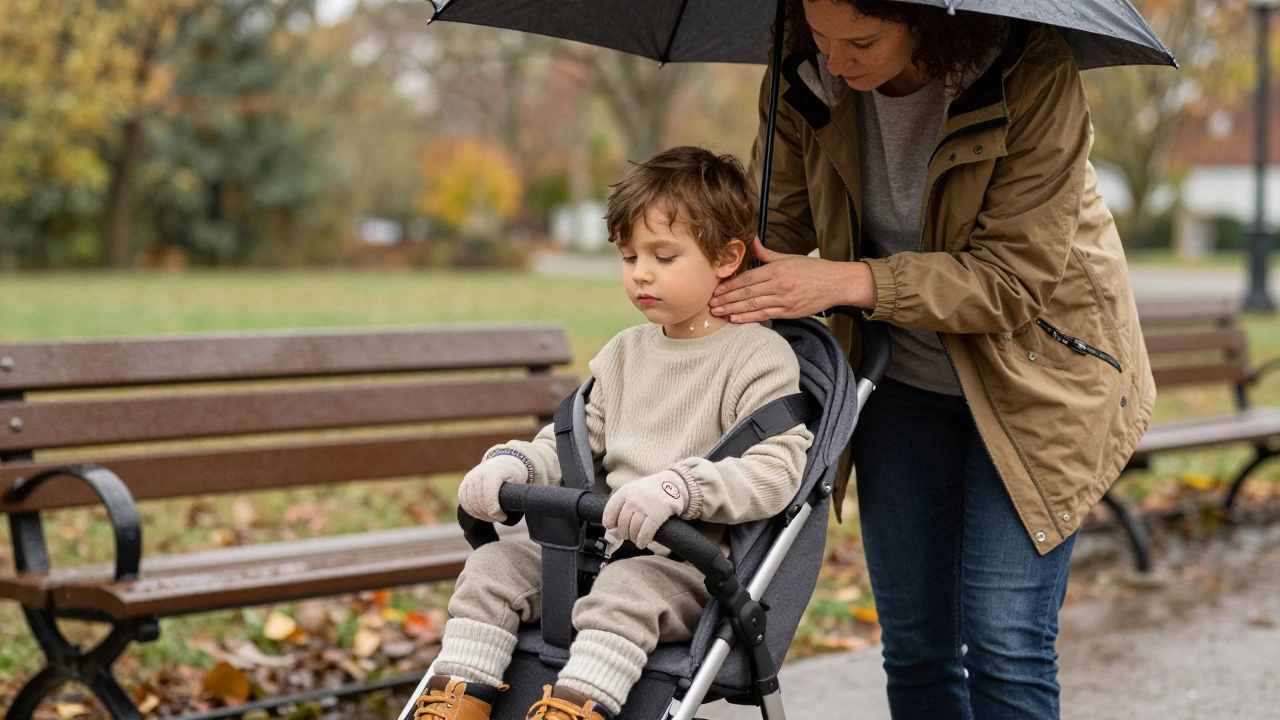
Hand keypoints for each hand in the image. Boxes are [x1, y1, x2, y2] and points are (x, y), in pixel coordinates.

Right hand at [458, 455, 527, 521]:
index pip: (489, 497)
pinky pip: (463, 499)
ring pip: (470, 502)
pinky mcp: (464, 483)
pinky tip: (480, 514)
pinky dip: (470, 510)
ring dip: (480, 514)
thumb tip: (511, 507)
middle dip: (489, 515)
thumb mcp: (519, 479)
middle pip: (479, 502)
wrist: (502, 461)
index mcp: (493, 473)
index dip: (495, 511)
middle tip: (499, 518)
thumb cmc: (513, 473)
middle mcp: (479, 474)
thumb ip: (515, 491)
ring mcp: (470, 478)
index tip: (503, 517)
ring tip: (491, 517)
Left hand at [602, 471, 689, 548]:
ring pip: (633, 529)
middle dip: (623, 533)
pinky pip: (645, 532)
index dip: (608, 522)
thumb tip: (611, 527)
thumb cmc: (651, 490)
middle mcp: (633, 499)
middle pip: (622, 523)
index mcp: (625, 491)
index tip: (610, 528)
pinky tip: (642, 543)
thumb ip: (622, 503)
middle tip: (626, 535)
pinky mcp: (656, 515)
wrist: (673, 484)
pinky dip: (642, 540)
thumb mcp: (633, 489)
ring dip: (633, 538)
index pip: (610, 510)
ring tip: (635, 539)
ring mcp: (644, 507)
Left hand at [710, 237, 874, 322]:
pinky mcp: (789, 312)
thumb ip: (766, 253)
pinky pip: (765, 315)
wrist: (836, 283)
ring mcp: (783, 300)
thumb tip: (751, 240)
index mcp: (776, 269)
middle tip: (711, 303)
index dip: (729, 285)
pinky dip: (749, 318)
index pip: (747, 277)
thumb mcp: (789, 257)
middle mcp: (778, 285)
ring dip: (733, 309)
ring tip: (718, 312)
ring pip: (753, 305)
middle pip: (746, 292)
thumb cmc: (813, 270)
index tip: (716, 289)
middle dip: (726, 298)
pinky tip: (736, 319)